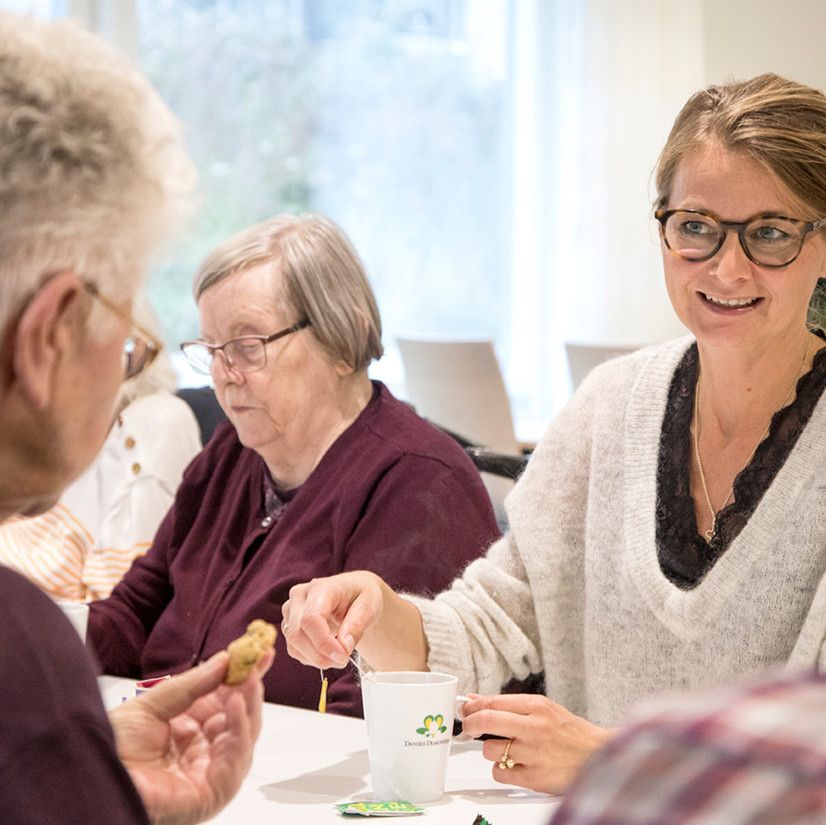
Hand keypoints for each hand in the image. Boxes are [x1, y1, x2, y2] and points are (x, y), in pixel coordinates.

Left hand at [109, 648, 272, 824]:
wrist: (92, 776)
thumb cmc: (112, 747)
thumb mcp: (154, 703)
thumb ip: (193, 684)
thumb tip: (226, 661)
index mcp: (191, 727)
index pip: (228, 699)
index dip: (245, 676)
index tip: (260, 652)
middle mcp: (204, 750)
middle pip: (241, 718)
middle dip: (251, 688)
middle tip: (257, 662)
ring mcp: (208, 773)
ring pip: (244, 739)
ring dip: (249, 706)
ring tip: (247, 680)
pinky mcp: (211, 794)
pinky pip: (235, 763)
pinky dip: (240, 732)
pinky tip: (234, 706)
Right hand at [281, 571, 384, 668]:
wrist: (353, 593)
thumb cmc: (361, 596)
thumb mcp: (369, 606)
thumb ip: (357, 625)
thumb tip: (344, 648)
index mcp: (320, 587)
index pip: (310, 618)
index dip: (324, 643)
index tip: (343, 656)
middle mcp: (299, 596)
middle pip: (297, 633)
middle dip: (320, 655)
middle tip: (343, 660)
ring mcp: (290, 610)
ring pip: (293, 644)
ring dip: (316, 659)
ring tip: (339, 657)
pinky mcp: (288, 625)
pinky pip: (294, 650)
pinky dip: (311, 658)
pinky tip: (327, 653)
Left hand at [460, 693, 615, 794]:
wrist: (600, 756)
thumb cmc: (571, 733)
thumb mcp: (544, 709)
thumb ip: (510, 705)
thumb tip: (476, 700)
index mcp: (536, 706)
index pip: (492, 702)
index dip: (472, 707)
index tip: (464, 711)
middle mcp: (535, 727)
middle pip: (487, 721)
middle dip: (470, 725)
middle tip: (468, 729)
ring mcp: (534, 753)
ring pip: (490, 750)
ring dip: (491, 751)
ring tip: (506, 750)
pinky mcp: (535, 777)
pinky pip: (501, 773)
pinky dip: (502, 770)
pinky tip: (515, 766)